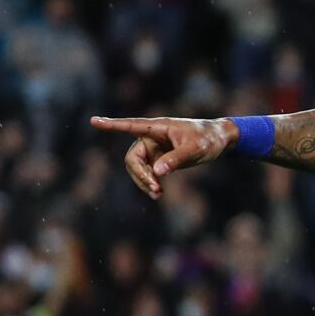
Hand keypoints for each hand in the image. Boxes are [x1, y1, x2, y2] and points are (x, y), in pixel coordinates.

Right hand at [90, 116, 238, 199]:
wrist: (220, 140)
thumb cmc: (209, 139)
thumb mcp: (195, 150)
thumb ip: (176, 160)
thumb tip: (157, 172)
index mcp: (158, 128)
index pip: (131, 125)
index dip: (112, 125)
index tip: (94, 121)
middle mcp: (152, 137)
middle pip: (133, 157)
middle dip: (140, 174)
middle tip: (156, 189)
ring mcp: (154, 148)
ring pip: (137, 167)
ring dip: (144, 181)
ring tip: (158, 194)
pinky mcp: (159, 158)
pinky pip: (147, 172)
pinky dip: (149, 183)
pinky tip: (158, 193)